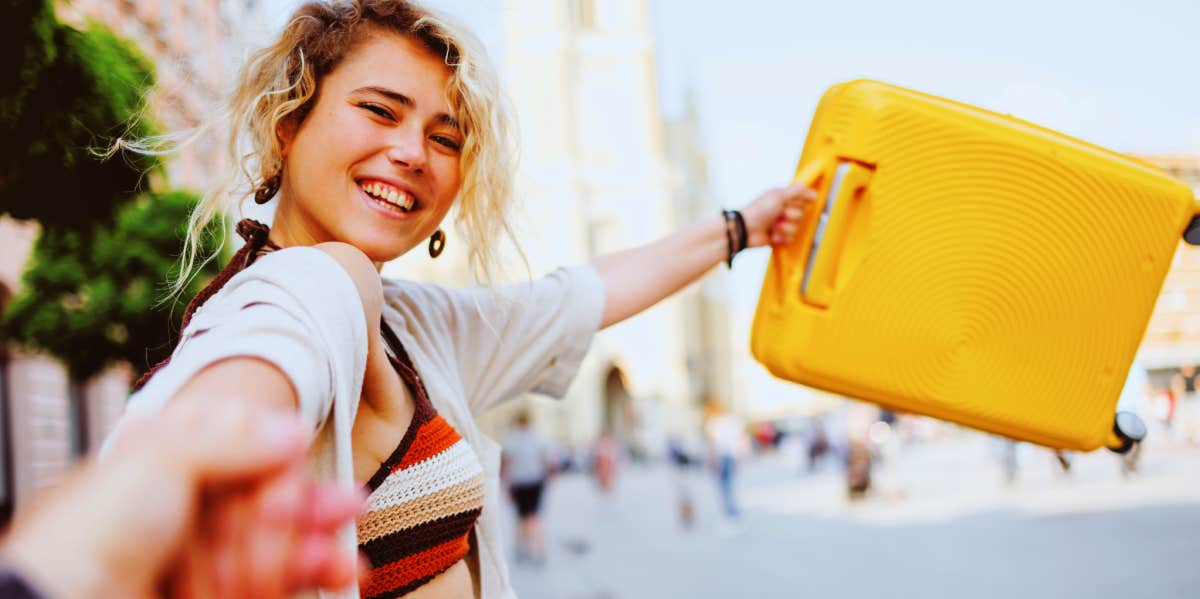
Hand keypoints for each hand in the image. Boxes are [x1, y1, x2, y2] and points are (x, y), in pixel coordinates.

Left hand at [0, 400, 361, 598]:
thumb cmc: (92, 532)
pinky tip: (336, 571)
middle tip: (344, 507)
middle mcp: (183, 510)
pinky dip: (308, 575)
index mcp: (165, 462)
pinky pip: (274, 583)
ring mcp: (197, 559)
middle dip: (311, 505)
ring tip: (347, 558)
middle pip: (267, 500)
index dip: (281, 460)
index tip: (299, 463)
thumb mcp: (161, 458)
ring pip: (276, 546)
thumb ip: (233, 440)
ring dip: (317, 547)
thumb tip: (290, 428)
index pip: (245, 451)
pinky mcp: (209, 595)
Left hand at [739, 184, 816, 247]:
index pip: (802, 200)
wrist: (745, 230)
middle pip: (801, 215)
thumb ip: (797, 191)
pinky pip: (791, 239)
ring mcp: (782, 224)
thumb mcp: (778, 196)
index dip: (798, 203)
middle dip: (790, 216)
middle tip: (779, 215)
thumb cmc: (758, 210)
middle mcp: (784, 210)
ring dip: (785, 228)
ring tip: (773, 226)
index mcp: (784, 198)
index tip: (791, 204)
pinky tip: (773, 235)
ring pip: (797, 228)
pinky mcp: (780, 237)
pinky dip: (782, 238)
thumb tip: (813, 193)